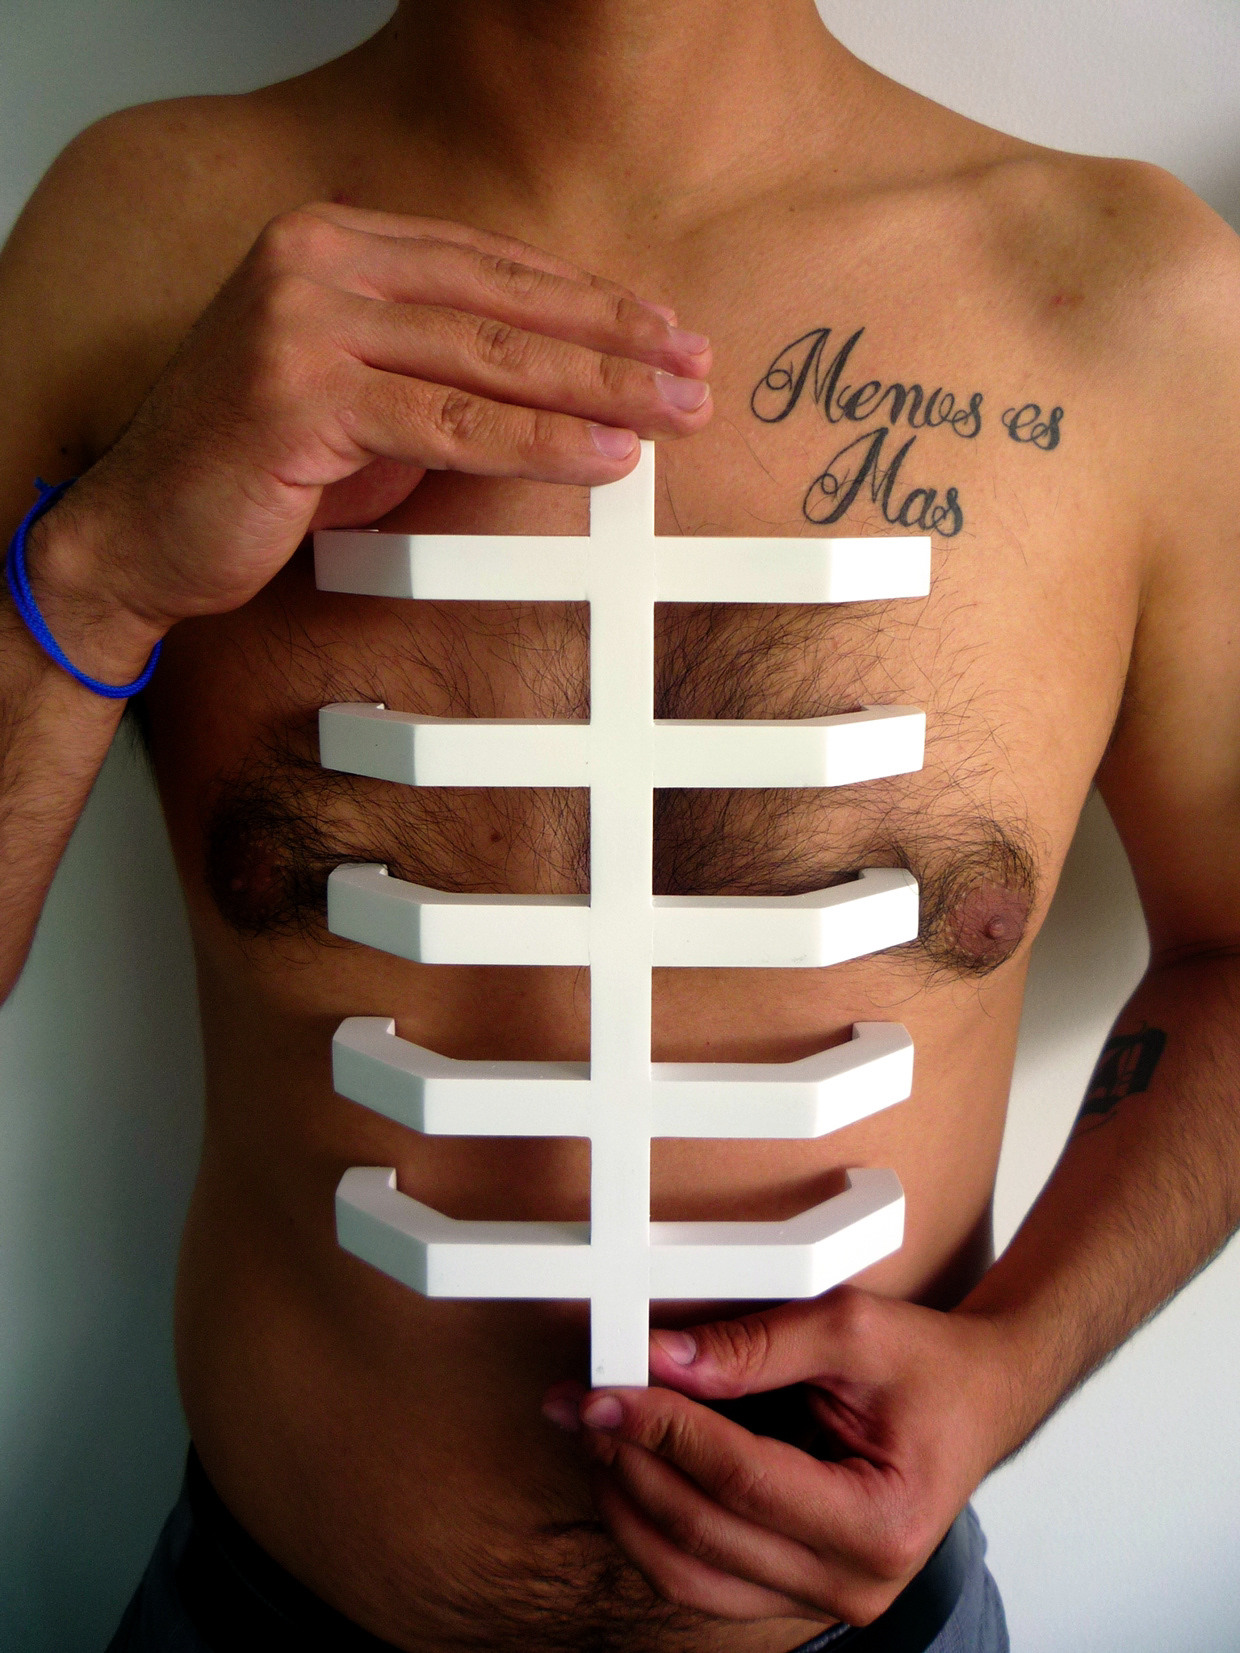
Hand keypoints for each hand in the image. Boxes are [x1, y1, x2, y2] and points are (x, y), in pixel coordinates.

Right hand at [29, 202, 711, 646]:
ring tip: (674, 413)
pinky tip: (604, 453)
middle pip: (502, 300)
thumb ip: (445, 371)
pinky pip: (449, 422)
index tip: (663, 334)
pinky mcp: (300, 395)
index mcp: (335, 244)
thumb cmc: (259, 470)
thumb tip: (565, 382)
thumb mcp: (367, 399)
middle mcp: (316, 262)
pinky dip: (538, 441)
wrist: (145, 530)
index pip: (491, 266)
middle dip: (612, 340)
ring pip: (487, 356)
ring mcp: (302, 321)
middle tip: (694, 371)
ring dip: (596, 388)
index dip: (586, 301)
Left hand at [543, 1288, 1012, 1627]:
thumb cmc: (931, 1368)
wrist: (980, 1400)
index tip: (608, 1389)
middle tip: (581, 1405)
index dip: (664, 1430)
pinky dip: (655, 1524)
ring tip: (593, 1435)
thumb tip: (665, 1361)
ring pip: (689, 1574)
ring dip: (629, 1501)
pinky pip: (705, 1576)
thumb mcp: (853, 1329)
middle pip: (704, 1532)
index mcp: (880, 1522)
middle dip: (631, 1463)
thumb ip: (757, 1345)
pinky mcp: (799, 1590)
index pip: (740, 1479)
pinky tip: (629, 1468)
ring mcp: (826, 1598)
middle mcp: (854, 1582)